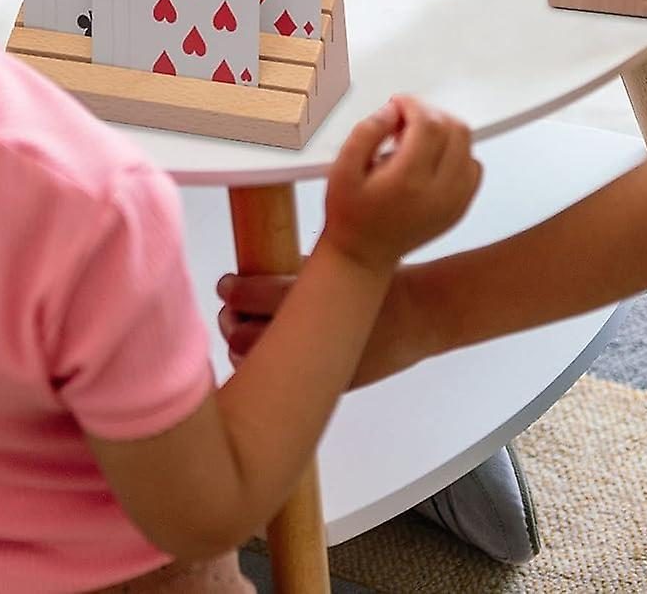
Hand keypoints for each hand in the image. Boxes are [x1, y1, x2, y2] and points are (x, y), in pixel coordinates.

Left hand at [217, 264, 430, 386]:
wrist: (419, 314)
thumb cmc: (385, 282)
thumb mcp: (339, 262)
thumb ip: (301, 268)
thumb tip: (265, 264)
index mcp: (306, 296)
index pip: (251, 295)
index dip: (234, 290)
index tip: (227, 284)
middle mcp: (305, 335)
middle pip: (243, 334)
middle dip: (232, 320)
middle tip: (230, 310)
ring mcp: (314, 366)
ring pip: (256, 364)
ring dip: (243, 346)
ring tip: (241, 333)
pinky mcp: (327, 384)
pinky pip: (283, 385)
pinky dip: (267, 370)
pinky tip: (266, 356)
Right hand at [321, 97, 479, 273]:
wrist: (363, 255)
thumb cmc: (350, 214)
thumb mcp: (342, 169)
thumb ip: (367, 132)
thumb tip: (393, 111)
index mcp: (408, 180)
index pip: (429, 125)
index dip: (413, 105)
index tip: (397, 105)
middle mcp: (439, 192)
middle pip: (454, 130)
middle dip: (429, 115)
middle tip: (403, 123)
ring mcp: (454, 202)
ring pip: (467, 144)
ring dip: (444, 131)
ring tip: (415, 141)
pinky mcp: (461, 208)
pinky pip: (473, 166)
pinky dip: (457, 153)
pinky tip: (431, 160)